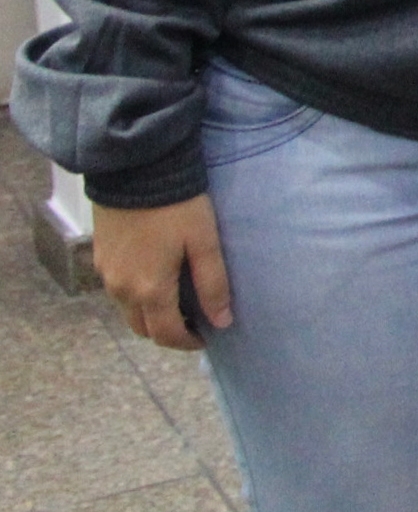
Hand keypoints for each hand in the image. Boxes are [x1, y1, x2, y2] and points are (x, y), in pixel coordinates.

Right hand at [91, 195, 232, 350]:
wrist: (136, 169)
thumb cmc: (178, 206)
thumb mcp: (204, 242)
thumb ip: (213, 284)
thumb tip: (223, 322)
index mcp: (149, 290)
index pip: (166, 334)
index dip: (188, 342)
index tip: (207, 337)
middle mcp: (121, 289)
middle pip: (142, 328)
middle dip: (168, 332)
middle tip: (195, 321)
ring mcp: (106, 274)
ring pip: (128, 311)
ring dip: (151, 315)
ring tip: (179, 302)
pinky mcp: (100, 257)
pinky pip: (118, 291)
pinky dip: (137, 297)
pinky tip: (158, 280)